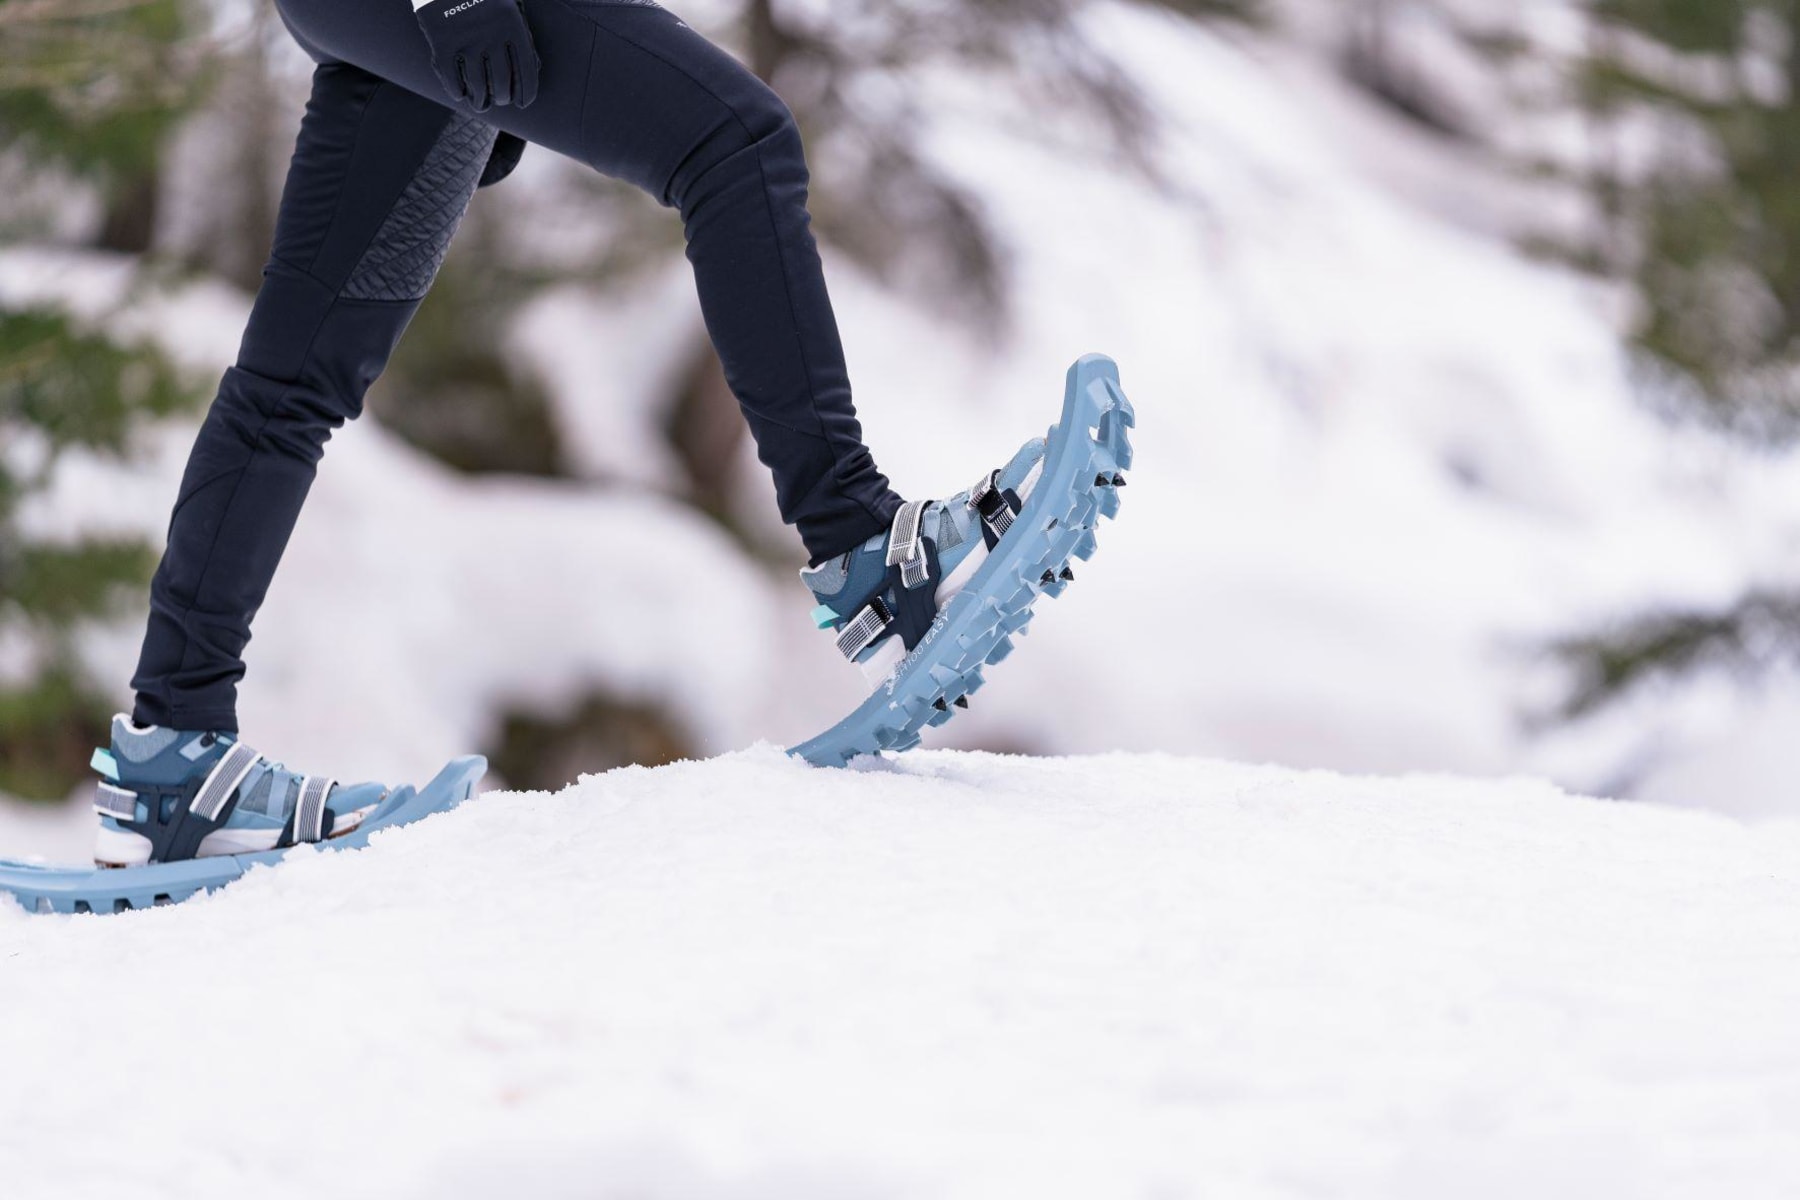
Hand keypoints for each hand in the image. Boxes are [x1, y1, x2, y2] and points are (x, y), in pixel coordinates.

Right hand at [413, 0, 540, 113]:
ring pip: (478, 87)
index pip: (526, 71)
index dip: (527, 93)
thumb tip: (534, 68)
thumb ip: (521, 32)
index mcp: (513, 25)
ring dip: (481, 102)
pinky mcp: (442, 43)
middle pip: (502, 83)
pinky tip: (461, 94)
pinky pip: (452, 79)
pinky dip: (457, 92)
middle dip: (504, 98)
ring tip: (481, 104)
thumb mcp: (510, 4)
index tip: (523, 103)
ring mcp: (466, 40)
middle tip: (501, 101)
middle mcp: (492, 35)